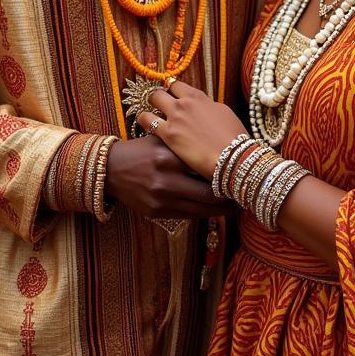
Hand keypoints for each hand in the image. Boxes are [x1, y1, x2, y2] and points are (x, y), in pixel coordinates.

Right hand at [104, 133, 231, 219]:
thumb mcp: (163, 139)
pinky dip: (203, 212)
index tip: (240, 171)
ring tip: (234, 204)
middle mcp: (166, 181)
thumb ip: (187, 143)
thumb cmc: (143, 149)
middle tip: (243, 193)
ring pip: (200, 210)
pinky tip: (214, 208)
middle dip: (228, 197)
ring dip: (220, 209)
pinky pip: (187, 216)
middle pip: (208, 195)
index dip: (226, 172)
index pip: (206, 168)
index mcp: (170, 157)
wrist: (111, 169)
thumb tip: (219, 149)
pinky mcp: (156, 213)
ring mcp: (161, 200)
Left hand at [138, 80, 247, 179]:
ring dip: (150, 106)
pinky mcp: (168, 134)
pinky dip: (144, 122)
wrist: (233, 157)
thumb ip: (208, 108)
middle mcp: (185, 102)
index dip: (171, 92)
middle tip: (158, 108)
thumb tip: (202, 108)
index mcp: (199, 97)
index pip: (176, 85)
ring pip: (152, 100)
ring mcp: (175, 116)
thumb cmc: (234, 138)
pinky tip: (147, 129)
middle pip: (161, 91)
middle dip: (157, 98)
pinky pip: (146, 120)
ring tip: (149, 118)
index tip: (170, 98)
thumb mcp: (223, 114)